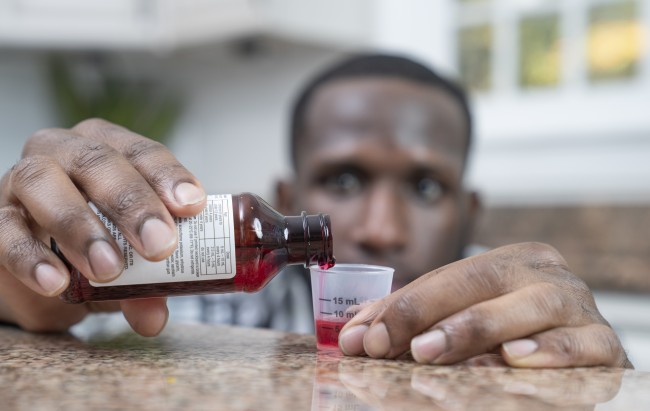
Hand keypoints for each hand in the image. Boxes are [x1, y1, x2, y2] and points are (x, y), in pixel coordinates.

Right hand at [0, 119, 205, 335]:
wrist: (39, 260)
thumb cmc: (98, 243)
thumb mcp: (130, 263)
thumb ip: (145, 286)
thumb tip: (153, 318)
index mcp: (110, 149)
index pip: (142, 152)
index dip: (167, 176)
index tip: (191, 206)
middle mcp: (65, 151)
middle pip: (97, 161)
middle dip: (132, 203)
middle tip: (160, 246)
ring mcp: (23, 181)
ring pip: (42, 182)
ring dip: (79, 225)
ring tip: (109, 268)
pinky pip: (5, 229)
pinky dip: (30, 256)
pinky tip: (55, 283)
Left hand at [338, 242, 631, 367]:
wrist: (580, 353)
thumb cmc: (514, 335)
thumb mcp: (462, 318)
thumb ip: (414, 321)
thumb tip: (353, 333)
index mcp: (510, 261)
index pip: (447, 277)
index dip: (401, 306)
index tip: (362, 337)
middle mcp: (545, 274)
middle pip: (481, 281)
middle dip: (427, 312)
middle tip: (387, 343)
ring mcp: (578, 305)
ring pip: (530, 307)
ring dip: (477, 329)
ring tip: (432, 351)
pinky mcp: (605, 343)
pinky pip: (582, 344)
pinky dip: (549, 352)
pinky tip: (514, 361)